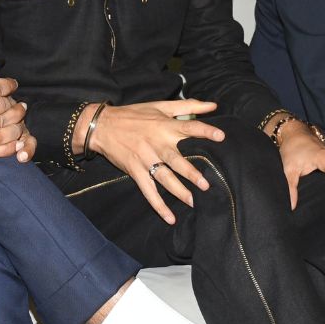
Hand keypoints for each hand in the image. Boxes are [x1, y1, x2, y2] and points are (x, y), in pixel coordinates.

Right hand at [88, 100, 224, 224]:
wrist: (103, 126)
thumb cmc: (134, 114)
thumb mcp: (160, 105)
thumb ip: (188, 106)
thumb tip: (213, 105)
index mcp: (164, 126)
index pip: (188, 127)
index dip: (205, 131)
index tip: (221, 136)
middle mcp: (156, 143)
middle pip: (176, 160)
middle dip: (190, 172)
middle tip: (205, 184)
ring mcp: (145, 159)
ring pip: (164, 177)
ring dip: (178, 191)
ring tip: (192, 201)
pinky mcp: (135, 171)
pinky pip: (148, 191)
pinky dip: (158, 205)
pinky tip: (170, 217)